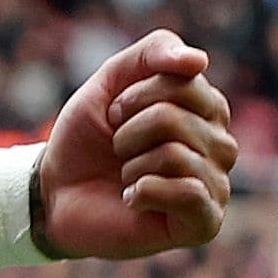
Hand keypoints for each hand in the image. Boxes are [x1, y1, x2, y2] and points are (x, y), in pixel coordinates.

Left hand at [36, 30, 235, 260]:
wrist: (56, 191)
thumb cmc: (89, 136)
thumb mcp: (110, 80)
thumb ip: (152, 53)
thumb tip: (199, 60)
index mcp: (207, 109)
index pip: (183, 80)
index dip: (133, 96)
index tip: (116, 113)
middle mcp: (221, 146)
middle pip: (173, 118)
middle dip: (126, 131)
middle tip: (118, 149)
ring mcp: (216, 185)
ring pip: (175, 154)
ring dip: (130, 164)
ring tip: (126, 175)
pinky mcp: (205, 224)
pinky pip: (188, 193)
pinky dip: (143, 191)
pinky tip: (133, 199)